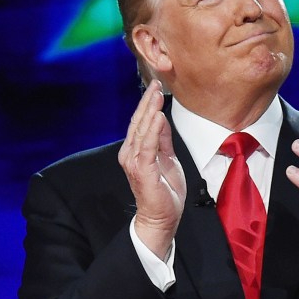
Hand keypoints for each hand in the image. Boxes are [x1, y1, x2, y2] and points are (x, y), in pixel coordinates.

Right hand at [118, 80, 186, 258]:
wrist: (162, 217)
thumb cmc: (165, 190)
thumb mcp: (167, 158)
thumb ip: (163, 140)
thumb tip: (162, 119)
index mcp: (136, 150)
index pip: (141, 123)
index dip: (147, 104)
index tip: (155, 86)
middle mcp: (130, 153)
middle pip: (139, 122)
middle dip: (147, 102)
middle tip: (155, 82)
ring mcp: (134, 162)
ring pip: (142, 131)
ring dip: (149, 111)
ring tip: (156, 94)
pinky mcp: (142, 170)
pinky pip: (148, 147)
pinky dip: (153, 131)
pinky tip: (158, 117)